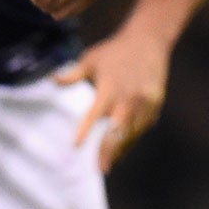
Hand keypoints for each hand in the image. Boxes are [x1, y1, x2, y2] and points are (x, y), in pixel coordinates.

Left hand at [57, 29, 172, 170]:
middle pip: (118, 131)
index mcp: (109, 88)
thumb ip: (73, 74)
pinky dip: (132, 137)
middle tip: (101, 168)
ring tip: (109, 162)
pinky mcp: (155, 105)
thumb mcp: (90, 60)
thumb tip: (53, 80)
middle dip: (109, 151)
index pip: (94, 114)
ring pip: (132, 133)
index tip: (76, 145)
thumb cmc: (114, 51)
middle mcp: (128, 98)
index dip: (85, 130)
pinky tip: (124, 146)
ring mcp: (144, 103)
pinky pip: (143, 126)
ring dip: (121, 148)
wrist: (148, 40)